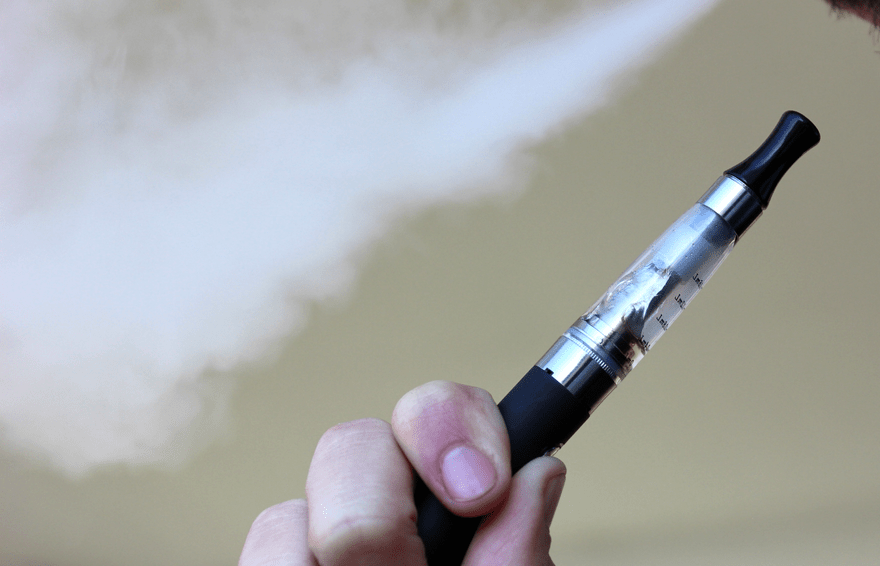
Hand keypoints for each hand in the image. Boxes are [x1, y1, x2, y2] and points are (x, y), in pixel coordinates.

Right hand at [240, 381, 566, 565]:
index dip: (455, 428)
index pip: (444, 413)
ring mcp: (319, 546)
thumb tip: (539, 472)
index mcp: (453, 504)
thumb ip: (517, 551)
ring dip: (322, 557)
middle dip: (377, 512)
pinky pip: (256, 552)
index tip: (480, 488)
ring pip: (290, 511)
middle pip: (353, 444)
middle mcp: (384, 513)